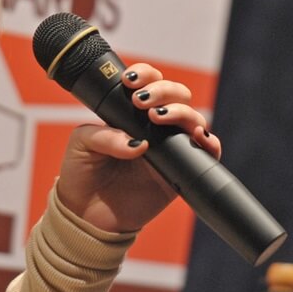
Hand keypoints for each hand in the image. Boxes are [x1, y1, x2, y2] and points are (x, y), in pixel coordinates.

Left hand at [56, 64, 221, 232]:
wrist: (85, 216)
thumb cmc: (82, 175)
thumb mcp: (81, 145)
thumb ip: (105, 136)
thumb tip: (139, 144)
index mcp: (131, 114)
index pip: (149, 84)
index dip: (146, 75)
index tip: (131, 82)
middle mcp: (154, 128)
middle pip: (177, 95)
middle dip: (164, 90)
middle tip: (143, 102)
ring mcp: (169, 149)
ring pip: (193, 118)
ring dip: (182, 111)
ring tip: (158, 117)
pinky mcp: (180, 174)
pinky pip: (206, 155)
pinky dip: (210, 143)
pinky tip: (197, 137)